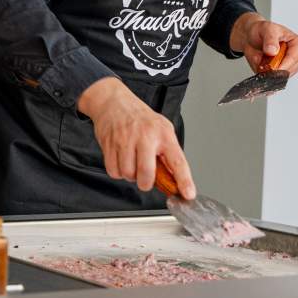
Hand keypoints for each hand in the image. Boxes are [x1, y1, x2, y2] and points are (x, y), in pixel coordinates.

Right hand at [77, 77, 195, 198]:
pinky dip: (117, 172)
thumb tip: (173, 179)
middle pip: (146, 173)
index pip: (177, 161)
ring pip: (128, 174)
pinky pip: (113, 171)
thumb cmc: (141, 118)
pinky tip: (121, 162)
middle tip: (146, 181)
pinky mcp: (109, 144)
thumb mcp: (162, 129)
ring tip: (132, 165)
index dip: (184, 180)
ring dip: (130, 176)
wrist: (114, 102)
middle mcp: (145, 137)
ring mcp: (125, 140)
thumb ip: (168, 152)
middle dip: (146, 183)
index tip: (188, 194)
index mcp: (163, 134)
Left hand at [230, 13, 297, 74]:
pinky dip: (265, 75)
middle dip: (275, 70)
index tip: (273, 69)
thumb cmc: (262, 30)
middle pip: (289, 70)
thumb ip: (270, 40)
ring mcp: (288, 66)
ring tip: (261, 62)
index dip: (283, 65)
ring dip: (269, 73)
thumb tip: (273, 51)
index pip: (294, 58)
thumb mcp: (266, 29)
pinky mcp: (279, 73)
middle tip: (263, 65)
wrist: (251, 36)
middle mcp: (296, 57)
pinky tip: (260, 67)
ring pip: (281, 77)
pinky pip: (272, 79)